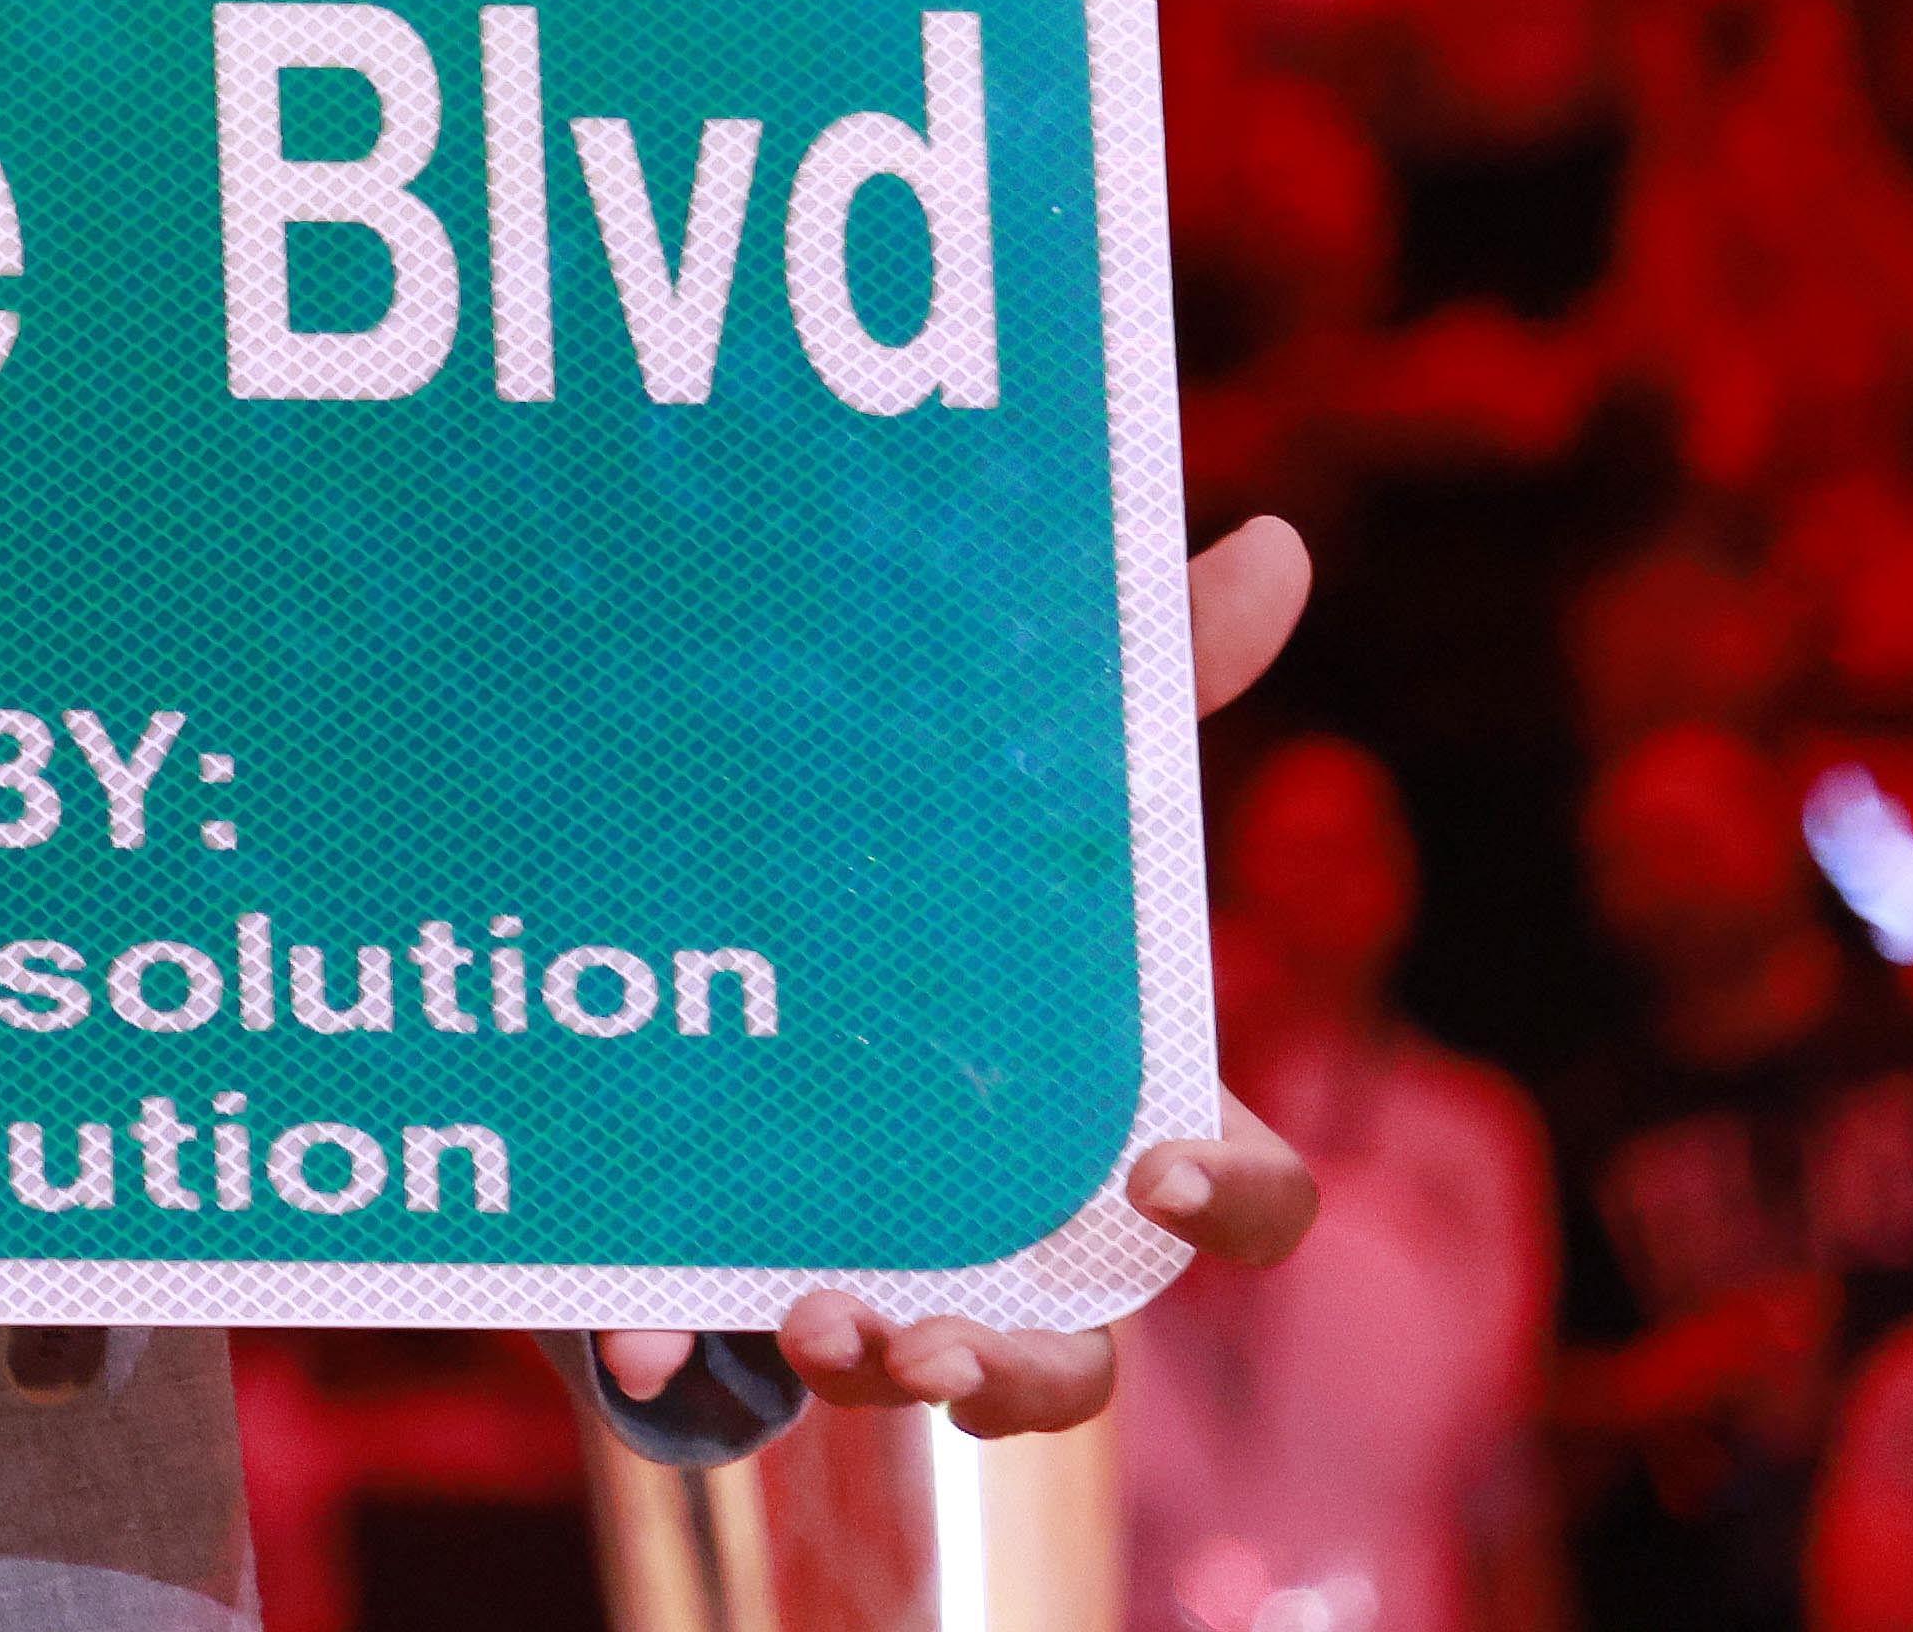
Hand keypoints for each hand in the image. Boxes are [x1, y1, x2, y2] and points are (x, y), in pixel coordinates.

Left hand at [595, 517, 1331, 1438]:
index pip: (1244, 1200)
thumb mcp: (1040, 784)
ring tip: (820, 1318)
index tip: (1153, 1167)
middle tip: (944, 1325)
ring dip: (886, 1372)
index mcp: (1126, 1116)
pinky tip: (639, 1334)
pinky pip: (721, 1358)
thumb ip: (1150, 679)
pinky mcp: (746, 1289)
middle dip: (1023, 1363)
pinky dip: (684, 1356)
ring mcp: (894, 1271)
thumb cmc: (967, 888)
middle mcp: (1027, 1230)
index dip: (1229, 1200)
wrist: (761, 946)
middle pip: (1081, 1356)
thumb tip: (1273, 540)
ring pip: (928, 1371)